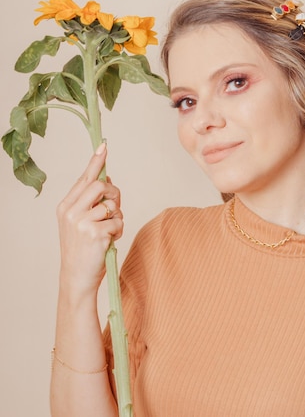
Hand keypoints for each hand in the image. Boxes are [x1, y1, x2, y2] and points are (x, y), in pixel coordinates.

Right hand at [56, 143, 122, 296]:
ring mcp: (82, 223)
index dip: (96, 162)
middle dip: (115, 194)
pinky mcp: (96, 234)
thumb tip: (107, 179)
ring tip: (108, 230)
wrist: (76, 277)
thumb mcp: (79, 222)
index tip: (103, 146)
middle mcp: (71, 212)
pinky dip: (118, 231)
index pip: (84, 178)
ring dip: (117, 217)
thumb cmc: (82, 248)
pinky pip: (118, 222)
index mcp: (66, 206)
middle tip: (115, 208)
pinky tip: (109, 241)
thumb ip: (90, 201)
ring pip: (113, 205)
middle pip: (102, 186)